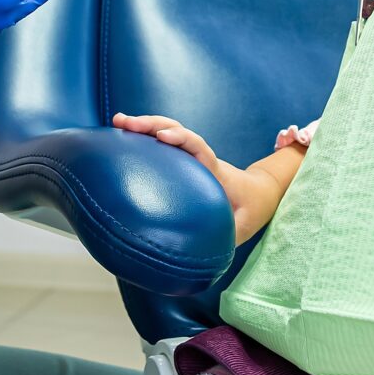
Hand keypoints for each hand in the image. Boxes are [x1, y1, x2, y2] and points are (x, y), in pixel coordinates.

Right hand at [113, 114, 284, 242]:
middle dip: (151, 124)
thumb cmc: (249, 209)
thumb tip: (212, 252)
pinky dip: (142, 138)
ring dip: (142, 125)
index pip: (198, 147)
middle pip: (175, 130)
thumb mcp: (243, 225)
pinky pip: (160, 145)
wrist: (256, 194)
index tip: (163, 137)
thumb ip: (229, 235)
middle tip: (126, 123)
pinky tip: (121, 139)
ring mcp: (188, 157)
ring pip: (164, 132)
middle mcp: (198, 157)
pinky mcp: (179, 162)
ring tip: (117, 122)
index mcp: (214, 170)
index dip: (182, 138)